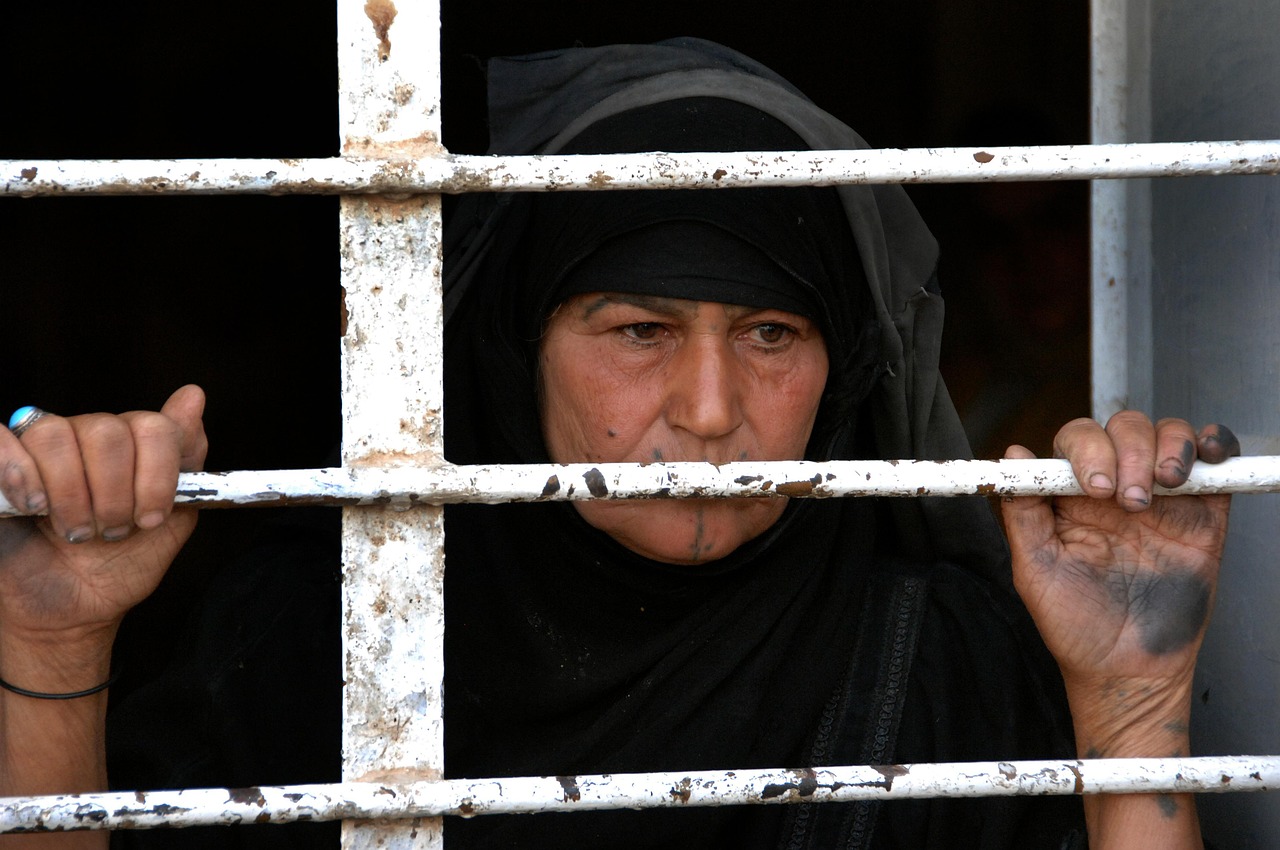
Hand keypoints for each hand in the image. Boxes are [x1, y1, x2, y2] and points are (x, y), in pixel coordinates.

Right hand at [0, 386, 206, 663]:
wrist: (73, 610)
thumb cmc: (120, 566)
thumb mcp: (171, 521)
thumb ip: (185, 459)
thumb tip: (193, 394)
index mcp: (134, 445)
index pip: (153, 426)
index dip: (155, 477)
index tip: (151, 518)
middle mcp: (88, 436)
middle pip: (106, 432)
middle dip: (113, 495)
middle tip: (110, 530)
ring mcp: (40, 448)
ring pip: (55, 436)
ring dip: (70, 496)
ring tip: (75, 531)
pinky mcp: (0, 465)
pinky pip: (3, 440)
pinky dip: (18, 473)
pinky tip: (32, 506)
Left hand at [1001, 412, 1236, 753]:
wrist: (1127, 671)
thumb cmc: (1075, 626)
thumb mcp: (1035, 570)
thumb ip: (1022, 513)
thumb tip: (1013, 452)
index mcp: (1070, 497)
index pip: (1077, 441)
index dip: (1086, 449)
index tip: (1093, 486)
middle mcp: (1115, 487)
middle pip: (1124, 430)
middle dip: (1128, 451)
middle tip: (1129, 500)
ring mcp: (1161, 498)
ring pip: (1168, 435)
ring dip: (1169, 446)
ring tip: (1163, 485)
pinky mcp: (1203, 515)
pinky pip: (1216, 463)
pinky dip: (1216, 445)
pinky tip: (1208, 457)